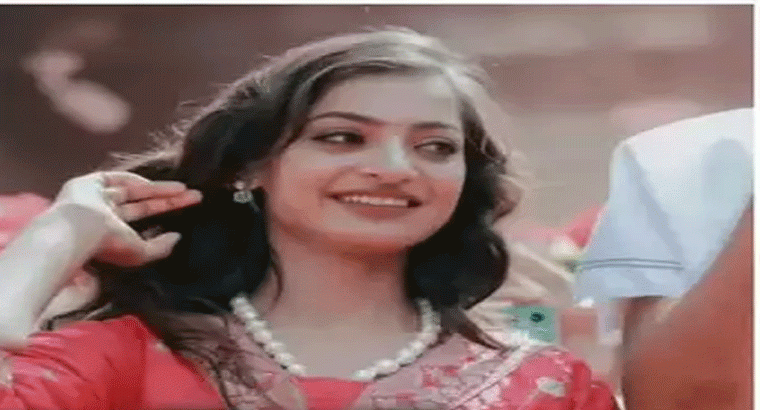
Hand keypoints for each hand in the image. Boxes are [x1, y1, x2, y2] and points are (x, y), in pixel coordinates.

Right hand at [51, 171, 202, 266]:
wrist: (77, 229)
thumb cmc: (106, 246)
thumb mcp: (139, 253)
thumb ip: (159, 248)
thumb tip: (178, 237)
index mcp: (110, 233)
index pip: (142, 220)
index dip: (166, 213)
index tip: (189, 210)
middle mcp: (102, 215)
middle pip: (143, 204)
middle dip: (169, 200)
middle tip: (195, 196)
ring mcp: (95, 198)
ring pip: (134, 191)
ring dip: (159, 190)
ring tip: (185, 190)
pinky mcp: (88, 183)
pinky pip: (115, 179)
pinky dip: (135, 180)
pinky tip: (156, 184)